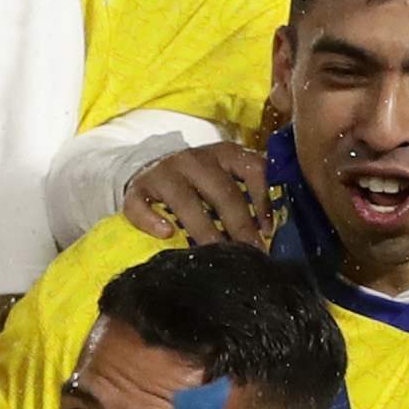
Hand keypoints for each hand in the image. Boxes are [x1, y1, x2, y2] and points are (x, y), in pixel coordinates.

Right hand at [118, 142, 275, 244]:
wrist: (153, 172)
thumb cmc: (200, 184)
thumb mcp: (226, 178)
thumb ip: (247, 195)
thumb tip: (270, 233)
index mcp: (225, 154)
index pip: (253, 169)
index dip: (264, 200)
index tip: (268, 231)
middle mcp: (196, 159)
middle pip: (222, 192)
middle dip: (239, 226)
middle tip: (249, 254)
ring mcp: (165, 172)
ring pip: (185, 201)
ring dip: (204, 230)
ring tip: (216, 254)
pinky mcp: (138, 188)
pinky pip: (141, 205)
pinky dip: (152, 220)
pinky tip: (167, 235)